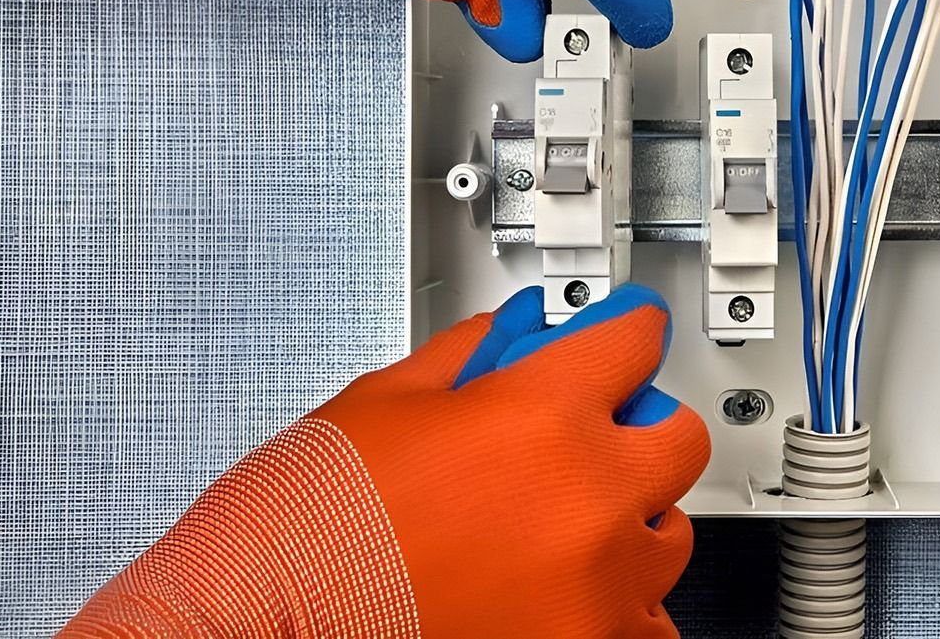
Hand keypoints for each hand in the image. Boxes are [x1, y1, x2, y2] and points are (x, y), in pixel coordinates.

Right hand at [61, 286, 707, 637]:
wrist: (260, 626)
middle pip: (679, 437)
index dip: (624, 329)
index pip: (636, 340)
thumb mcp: (383, 399)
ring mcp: (594, 588)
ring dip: (628, 519)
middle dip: (637, 426)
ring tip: (558, 524)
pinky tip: (558, 588)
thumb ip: (468, 355)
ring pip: (668, 535)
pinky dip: (613, 603)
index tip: (626, 334)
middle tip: (591, 433)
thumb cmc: (305, 526)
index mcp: (543, 415)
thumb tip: (509, 334)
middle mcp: (588, 500)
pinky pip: (645, 621)